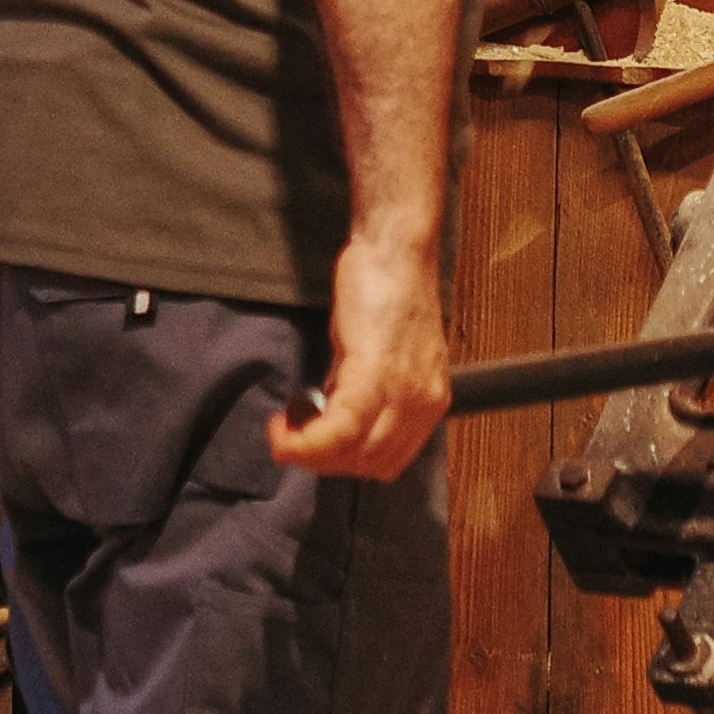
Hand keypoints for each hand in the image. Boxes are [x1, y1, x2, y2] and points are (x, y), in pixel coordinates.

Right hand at [270, 225, 451, 478]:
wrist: (395, 247)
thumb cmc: (387, 287)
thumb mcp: (383, 353)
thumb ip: (364, 390)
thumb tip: (330, 414)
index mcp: (429, 400)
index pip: (388, 460)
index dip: (344, 461)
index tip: (315, 445)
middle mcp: (423, 404)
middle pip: (368, 466)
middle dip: (323, 461)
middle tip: (293, 436)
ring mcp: (402, 392)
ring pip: (351, 456)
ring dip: (310, 452)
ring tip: (286, 427)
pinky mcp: (374, 374)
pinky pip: (339, 431)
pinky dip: (305, 440)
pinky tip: (283, 423)